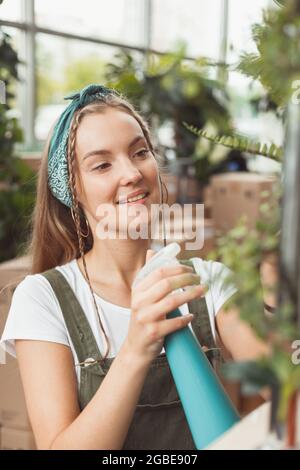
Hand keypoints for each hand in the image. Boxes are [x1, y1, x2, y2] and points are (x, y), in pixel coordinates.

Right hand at [124, 249, 205, 364]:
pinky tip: (192, 316)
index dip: (177, 268)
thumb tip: (152, 251)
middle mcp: (139, 302)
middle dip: (187, 279)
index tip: (191, 270)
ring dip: (191, 295)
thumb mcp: (141, 296)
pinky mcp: (153, 332)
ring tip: (202, 292)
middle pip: (166, 284)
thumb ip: (148, 276)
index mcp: (137, 290)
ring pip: (172, 301)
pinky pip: (174, 323)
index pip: (158, 272)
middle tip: (200, 279)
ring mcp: (145, 318)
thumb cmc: (144, 318)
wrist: (135, 348)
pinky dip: (185, 319)